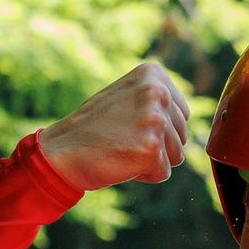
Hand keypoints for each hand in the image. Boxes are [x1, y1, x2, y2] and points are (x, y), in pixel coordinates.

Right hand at [35, 62, 190, 191]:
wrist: (61, 151)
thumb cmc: (94, 128)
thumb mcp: (128, 96)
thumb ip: (157, 100)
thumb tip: (186, 116)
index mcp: (153, 74)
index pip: (182, 114)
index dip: (158, 128)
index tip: (129, 123)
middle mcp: (157, 92)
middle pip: (182, 136)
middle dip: (156, 145)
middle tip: (122, 137)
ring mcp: (155, 119)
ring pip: (177, 156)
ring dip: (151, 160)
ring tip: (122, 147)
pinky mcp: (151, 148)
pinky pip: (162, 173)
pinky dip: (144, 174)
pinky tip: (121, 161)